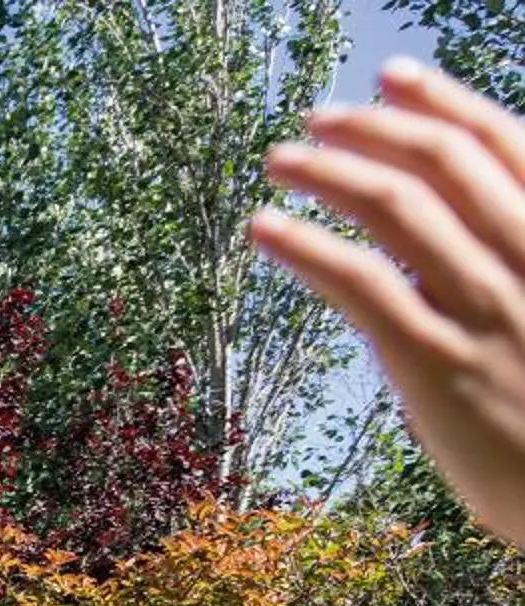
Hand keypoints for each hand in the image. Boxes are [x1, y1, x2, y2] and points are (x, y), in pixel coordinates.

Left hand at [257, 63, 524, 548]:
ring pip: (400, 210)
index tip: (395, 78)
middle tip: (318, 121)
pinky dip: (306, 247)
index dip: (447, 104)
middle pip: (447, 165)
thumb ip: (521, 272)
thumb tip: (445, 247)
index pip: (511, 146)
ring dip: (330, 172)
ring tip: (280, 161)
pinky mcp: (439, 367)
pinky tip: (264, 229)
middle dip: (374, 130)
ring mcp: (490, 313)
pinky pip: (363, 285)